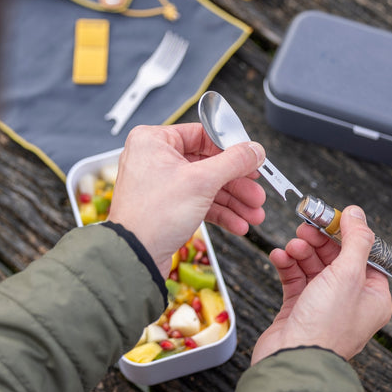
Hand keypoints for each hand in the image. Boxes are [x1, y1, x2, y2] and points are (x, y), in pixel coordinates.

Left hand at [107, 124, 265, 277]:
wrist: (135, 256)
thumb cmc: (152, 215)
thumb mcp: (201, 182)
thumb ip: (233, 162)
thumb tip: (254, 150)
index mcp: (153, 141)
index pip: (202, 135)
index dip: (231, 149)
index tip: (252, 159)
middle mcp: (154, 159)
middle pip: (208, 164)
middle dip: (236, 184)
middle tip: (256, 193)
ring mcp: (160, 184)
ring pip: (206, 186)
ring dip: (233, 201)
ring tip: (254, 214)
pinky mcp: (166, 207)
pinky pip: (198, 203)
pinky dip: (219, 213)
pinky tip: (238, 224)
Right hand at [251, 206, 391, 363]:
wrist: (291, 360)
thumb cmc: (325, 326)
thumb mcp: (348, 275)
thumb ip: (355, 240)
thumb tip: (357, 213)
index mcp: (373, 297)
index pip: (365, 255)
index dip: (348, 234)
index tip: (332, 217)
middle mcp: (351, 301)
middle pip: (336, 258)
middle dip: (319, 241)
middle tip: (305, 227)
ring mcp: (323, 305)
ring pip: (313, 266)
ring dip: (301, 252)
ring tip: (292, 246)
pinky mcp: (299, 309)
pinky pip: (295, 279)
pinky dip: (287, 265)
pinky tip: (279, 256)